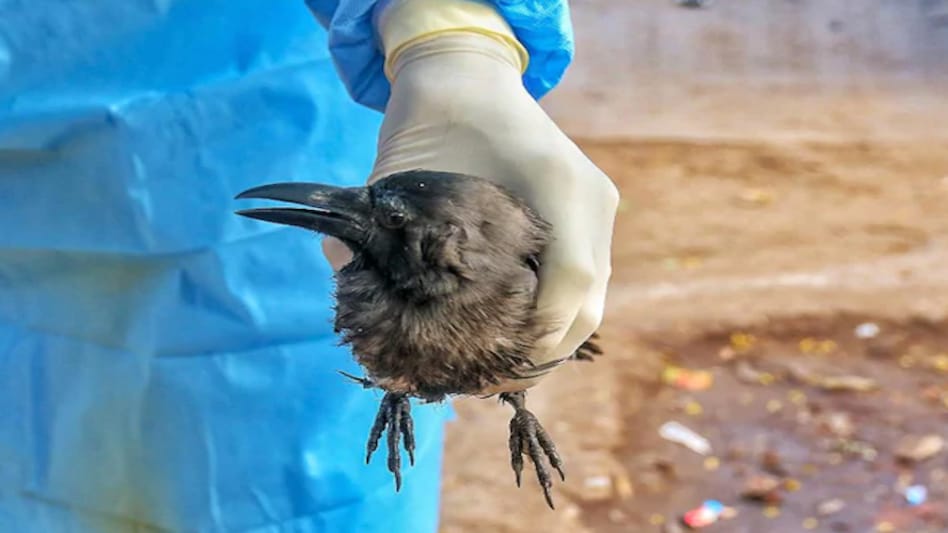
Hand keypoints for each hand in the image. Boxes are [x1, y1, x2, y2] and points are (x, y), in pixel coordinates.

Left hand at [324, 30, 618, 379]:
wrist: (465, 74)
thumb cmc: (432, 118)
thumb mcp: (398, 170)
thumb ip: (377, 224)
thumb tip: (343, 268)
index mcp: (553, 181)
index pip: (572, 279)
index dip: (541, 334)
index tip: (494, 367)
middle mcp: (588, 197)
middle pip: (590, 300)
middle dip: (546, 351)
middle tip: (492, 383)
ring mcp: (595, 205)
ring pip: (594, 296)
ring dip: (555, 338)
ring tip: (504, 368)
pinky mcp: (589, 212)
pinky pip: (586, 277)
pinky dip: (558, 312)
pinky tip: (520, 334)